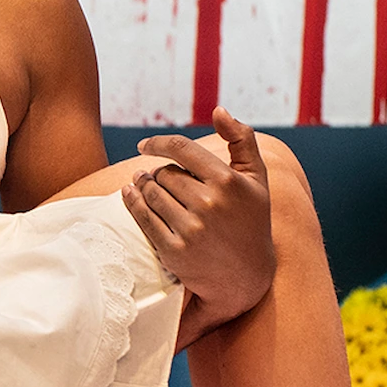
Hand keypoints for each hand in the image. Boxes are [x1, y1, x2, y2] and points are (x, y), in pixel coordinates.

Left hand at [125, 108, 274, 315]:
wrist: (247, 276)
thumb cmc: (252, 220)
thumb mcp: (257, 179)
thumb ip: (242, 139)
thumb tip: (219, 109)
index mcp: (228, 181)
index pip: (181, 149)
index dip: (158, 143)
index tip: (145, 145)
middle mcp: (209, 203)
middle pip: (164, 174)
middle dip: (157, 172)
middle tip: (153, 175)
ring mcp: (190, 229)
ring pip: (151, 193)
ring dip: (142, 185)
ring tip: (141, 183)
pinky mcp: (174, 250)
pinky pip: (143, 218)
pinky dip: (132, 203)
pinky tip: (129, 194)